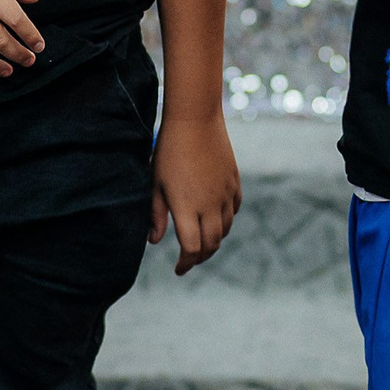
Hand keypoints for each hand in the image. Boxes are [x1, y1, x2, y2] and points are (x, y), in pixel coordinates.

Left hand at [150, 112, 240, 275]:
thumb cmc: (169, 151)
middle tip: (189, 260)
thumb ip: (156, 214)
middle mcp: (210, 205)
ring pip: (225, 229)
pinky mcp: (234, 182)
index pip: (192, 249)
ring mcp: (225, 193)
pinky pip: (234, 210)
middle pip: (211, 244)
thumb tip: (154, 241)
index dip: (186, 263)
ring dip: (214, 240)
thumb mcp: (156, 184)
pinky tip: (215, 218)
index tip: (178, 269)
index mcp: (187, 208)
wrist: (195, 120)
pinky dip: (226, 220)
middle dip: (200, 257)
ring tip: (201, 241)